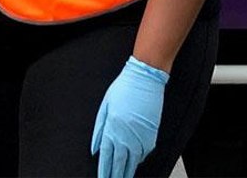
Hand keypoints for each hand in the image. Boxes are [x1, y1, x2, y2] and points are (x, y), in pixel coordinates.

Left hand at [90, 56, 168, 177]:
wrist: (146, 79)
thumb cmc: (125, 88)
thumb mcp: (105, 106)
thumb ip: (99, 129)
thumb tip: (95, 148)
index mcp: (112, 129)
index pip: (106, 158)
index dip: (104, 171)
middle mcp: (126, 136)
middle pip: (119, 164)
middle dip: (115, 176)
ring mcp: (140, 138)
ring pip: (133, 162)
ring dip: (127, 172)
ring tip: (123, 177)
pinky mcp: (151, 136)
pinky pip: (144, 154)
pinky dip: (138, 160)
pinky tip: (134, 163)